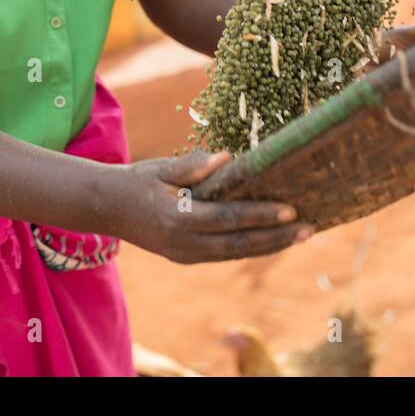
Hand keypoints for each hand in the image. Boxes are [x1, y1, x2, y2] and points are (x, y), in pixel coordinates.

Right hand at [104, 151, 311, 263]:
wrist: (105, 208)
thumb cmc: (136, 181)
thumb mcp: (161, 168)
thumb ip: (193, 166)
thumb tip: (228, 157)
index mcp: (178, 219)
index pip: (229, 219)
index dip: (261, 215)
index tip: (291, 209)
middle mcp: (184, 244)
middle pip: (239, 243)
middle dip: (276, 237)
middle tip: (309, 228)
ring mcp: (185, 255)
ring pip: (235, 253)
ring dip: (269, 246)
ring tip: (299, 236)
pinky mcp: (186, 258)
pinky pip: (225, 255)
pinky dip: (250, 248)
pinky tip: (271, 240)